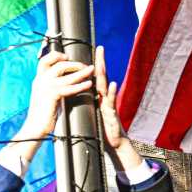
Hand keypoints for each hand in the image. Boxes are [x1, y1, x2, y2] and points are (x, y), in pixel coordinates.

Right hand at [21, 51, 94, 140]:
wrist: (35, 126)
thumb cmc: (42, 114)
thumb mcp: (45, 95)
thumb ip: (52, 86)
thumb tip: (64, 81)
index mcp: (38, 79)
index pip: (45, 60)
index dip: (56, 55)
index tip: (67, 56)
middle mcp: (41, 80)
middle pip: (59, 65)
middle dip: (74, 64)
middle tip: (85, 66)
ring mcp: (46, 87)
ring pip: (67, 75)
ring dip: (81, 72)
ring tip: (91, 70)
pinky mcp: (52, 95)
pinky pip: (69, 88)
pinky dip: (80, 85)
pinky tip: (88, 84)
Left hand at [95, 46, 142, 171]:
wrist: (114, 143)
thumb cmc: (102, 128)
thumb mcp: (93, 112)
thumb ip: (88, 102)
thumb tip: (77, 93)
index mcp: (97, 97)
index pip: (93, 78)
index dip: (90, 66)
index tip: (88, 52)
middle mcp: (104, 98)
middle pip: (100, 77)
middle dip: (100, 62)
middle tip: (99, 48)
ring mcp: (109, 104)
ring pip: (105, 86)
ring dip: (104, 74)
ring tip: (101, 62)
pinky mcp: (112, 113)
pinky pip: (111, 101)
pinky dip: (112, 92)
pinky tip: (112, 84)